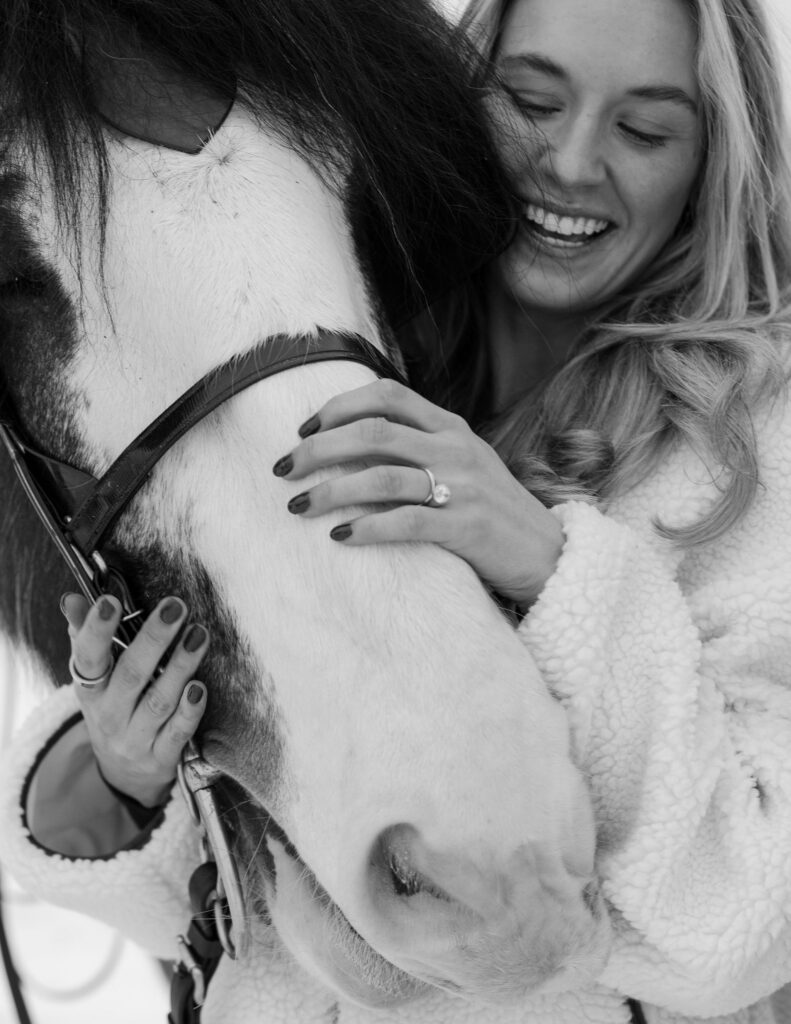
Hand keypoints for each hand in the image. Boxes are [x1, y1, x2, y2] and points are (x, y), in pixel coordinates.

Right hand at [61, 593, 208, 806]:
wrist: (124, 774)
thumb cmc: (114, 709)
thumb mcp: (95, 679)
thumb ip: (85, 637)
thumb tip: (74, 598)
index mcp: (90, 691)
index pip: (88, 658)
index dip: (95, 630)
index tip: (109, 600)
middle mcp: (110, 715)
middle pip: (131, 675)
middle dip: (153, 638)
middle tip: (175, 606)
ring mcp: (136, 739)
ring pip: (159, 702)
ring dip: (180, 666)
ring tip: (198, 634)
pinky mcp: (161, 758)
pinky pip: (177, 734)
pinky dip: (189, 711)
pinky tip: (200, 687)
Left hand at [272, 379, 563, 607]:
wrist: (547, 553)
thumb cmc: (491, 509)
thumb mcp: (462, 463)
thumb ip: (419, 445)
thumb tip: (351, 442)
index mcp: (450, 426)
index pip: (386, 395)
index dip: (337, 407)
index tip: (304, 430)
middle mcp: (455, 448)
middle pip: (372, 432)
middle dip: (318, 449)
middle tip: (284, 469)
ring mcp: (463, 486)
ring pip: (381, 476)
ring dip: (331, 490)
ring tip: (299, 506)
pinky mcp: (466, 527)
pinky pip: (404, 522)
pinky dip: (366, 528)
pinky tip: (340, 536)